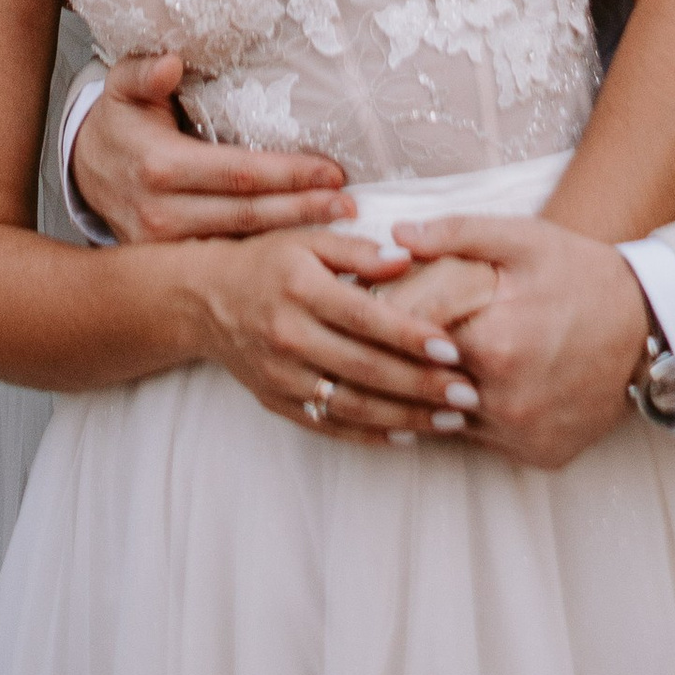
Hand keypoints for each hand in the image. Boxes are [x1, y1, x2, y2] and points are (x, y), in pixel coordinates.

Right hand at [74, 55, 347, 242]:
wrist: (85, 171)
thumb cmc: (120, 121)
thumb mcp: (124, 87)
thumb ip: (145, 72)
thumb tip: (170, 63)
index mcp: (160, 166)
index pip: (240, 173)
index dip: (289, 174)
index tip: (331, 171)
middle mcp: (162, 213)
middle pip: (248, 215)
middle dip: (303, 211)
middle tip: (349, 206)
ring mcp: (165, 246)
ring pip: (241, 244)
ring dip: (292, 237)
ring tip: (338, 228)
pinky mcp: (170, 262)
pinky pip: (225, 258)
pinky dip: (265, 255)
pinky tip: (303, 248)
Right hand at [182, 226, 490, 445]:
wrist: (205, 300)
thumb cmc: (267, 262)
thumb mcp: (307, 240)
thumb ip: (357, 251)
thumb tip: (407, 258)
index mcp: (300, 289)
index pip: (365, 318)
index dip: (411, 336)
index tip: (453, 349)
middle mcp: (289, 336)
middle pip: (365, 368)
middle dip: (421, 386)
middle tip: (469, 395)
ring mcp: (282, 376)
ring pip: (352, 406)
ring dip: (406, 417)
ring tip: (452, 420)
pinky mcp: (278, 402)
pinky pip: (330, 425)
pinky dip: (372, 434)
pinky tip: (409, 434)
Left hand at [391, 215, 649, 469]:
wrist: (650, 328)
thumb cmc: (582, 275)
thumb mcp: (524, 239)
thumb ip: (457, 233)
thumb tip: (397, 234)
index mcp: (494, 343)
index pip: (411, 339)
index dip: (385, 320)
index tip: (369, 305)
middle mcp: (505, 399)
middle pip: (421, 386)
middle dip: (397, 360)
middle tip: (375, 340)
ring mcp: (522, 433)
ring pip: (446, 420)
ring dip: (425, 395)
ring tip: (406, 367)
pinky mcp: (538, 454)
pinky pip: (481, 440)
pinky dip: (464, 419)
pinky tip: (455, 393)